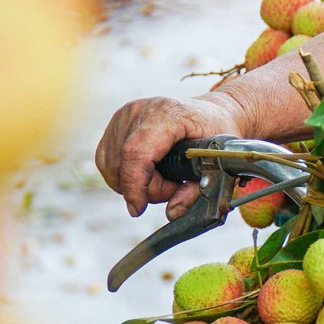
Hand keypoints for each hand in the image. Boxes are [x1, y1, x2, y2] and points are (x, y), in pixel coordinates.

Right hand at [95, 93, 242, 219]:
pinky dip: (124, 174)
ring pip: (111, 164)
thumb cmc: (216, 134)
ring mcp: (124, 115)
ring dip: (133, 182)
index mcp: (167, 114)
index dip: (135, 185)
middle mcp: (139, 110)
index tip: (139, 208)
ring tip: (164, 177)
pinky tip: (148, 172)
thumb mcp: (216, 162)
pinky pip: (106, 160)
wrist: (212, 112)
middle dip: (143, 188)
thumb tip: (172, 213)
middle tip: (173, 187)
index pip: (136, 153)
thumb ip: (196, 191)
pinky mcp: (116, 123)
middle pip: (123, 163)